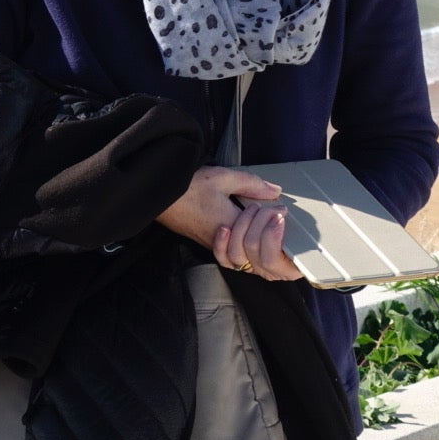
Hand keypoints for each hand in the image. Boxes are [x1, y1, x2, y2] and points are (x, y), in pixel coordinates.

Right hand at [154, 166, 302, 280]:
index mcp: (231, 226)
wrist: (156, 195)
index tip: (281, 210)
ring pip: (244, 262)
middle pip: (256, 259)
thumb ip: (251, 184)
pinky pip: (232, 256)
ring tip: (268, 232)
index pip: (264, 239)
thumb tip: (274, 191)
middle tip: (279, 225)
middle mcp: (224, 242)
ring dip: (259, 250)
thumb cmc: (186, 186)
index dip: (276, 228)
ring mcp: (213, 245)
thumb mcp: (222, 177)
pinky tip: (249, 236)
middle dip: (272, 246)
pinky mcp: (206, 243)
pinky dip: (245, 250)